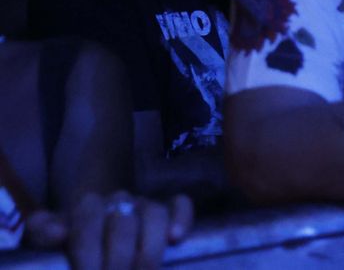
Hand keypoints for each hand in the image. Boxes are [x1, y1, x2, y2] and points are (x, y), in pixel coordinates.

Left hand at [26, 191, 192, 269]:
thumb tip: (58, 234)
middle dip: (119, 260)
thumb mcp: (47, 237)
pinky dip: (181, 219)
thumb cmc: (73, 242)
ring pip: (155, 214)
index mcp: (87, 207)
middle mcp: (119, 201)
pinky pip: (181, 205)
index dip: (87, 253)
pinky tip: (176, 239)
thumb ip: (43, 231)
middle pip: (123, 224)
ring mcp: (146, 205)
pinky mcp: (169, 210)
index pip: (88, 221)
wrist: (98, 229)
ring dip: (149, 249)